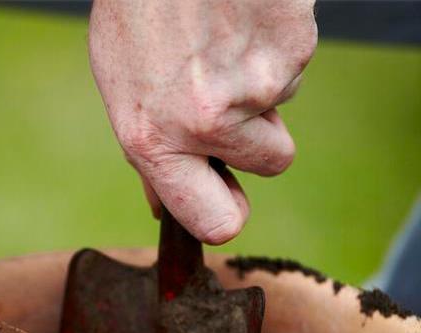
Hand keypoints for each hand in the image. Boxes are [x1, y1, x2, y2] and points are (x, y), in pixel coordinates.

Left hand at [89, 0, 316, 242]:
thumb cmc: (138, 13)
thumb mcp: (123, 92)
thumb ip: (148, 156)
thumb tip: (161, 211)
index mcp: (156, 142)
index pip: (217, 224)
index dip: (228, 218)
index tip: (229, 202)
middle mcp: (207, 122)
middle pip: (274, 163)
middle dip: (261, 140)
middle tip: (232, 101)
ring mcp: (255, 83)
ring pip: (283, 103)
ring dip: (260, 80)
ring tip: (219, 37)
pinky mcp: (293, 43)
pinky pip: (296, 61)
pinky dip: (273, 42)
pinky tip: (238, 15)